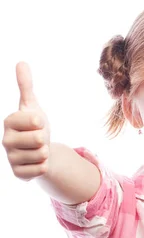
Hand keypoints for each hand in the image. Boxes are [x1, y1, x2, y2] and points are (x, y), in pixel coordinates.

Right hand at [2, 61, 50, 180]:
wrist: (40, 152)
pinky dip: (44, 166)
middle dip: (44, 139)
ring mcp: (11, 159)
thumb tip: (21, 62)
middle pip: (38, 139)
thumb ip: (26, 87)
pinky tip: (38, 162)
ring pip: (41, 155)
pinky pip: (40, 169)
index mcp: (8, 122)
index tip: (37, 123)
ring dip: (45, 153)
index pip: (32, 120)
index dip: (40, 122)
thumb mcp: (32, 107)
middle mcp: (5, 140)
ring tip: (38, 150)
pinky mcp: (18, 174)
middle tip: (38, 140)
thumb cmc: (35, 128)